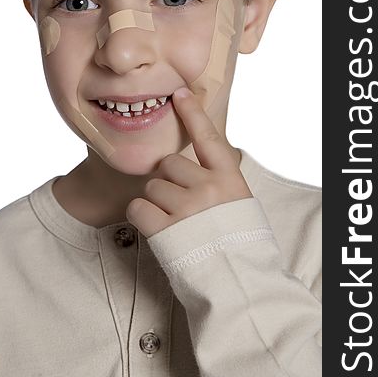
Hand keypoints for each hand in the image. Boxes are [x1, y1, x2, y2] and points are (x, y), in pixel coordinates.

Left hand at [125, 86, 252, 237]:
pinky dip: (142, 217)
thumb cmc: (238, 243)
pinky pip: (138, 207)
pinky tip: (158, 230)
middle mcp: (208, 187)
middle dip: (169, 181)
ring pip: (152, 186)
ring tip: (176, 224)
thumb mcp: (239, 203)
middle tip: (182, 205)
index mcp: (229, 179)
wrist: (238, 284)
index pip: (208, 137)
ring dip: (157, 202)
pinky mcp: (166, 229)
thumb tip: (197, 161)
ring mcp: (187, 207)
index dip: (192, 113)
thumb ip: (219, 180)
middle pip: (169, 165)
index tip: (180, 92)